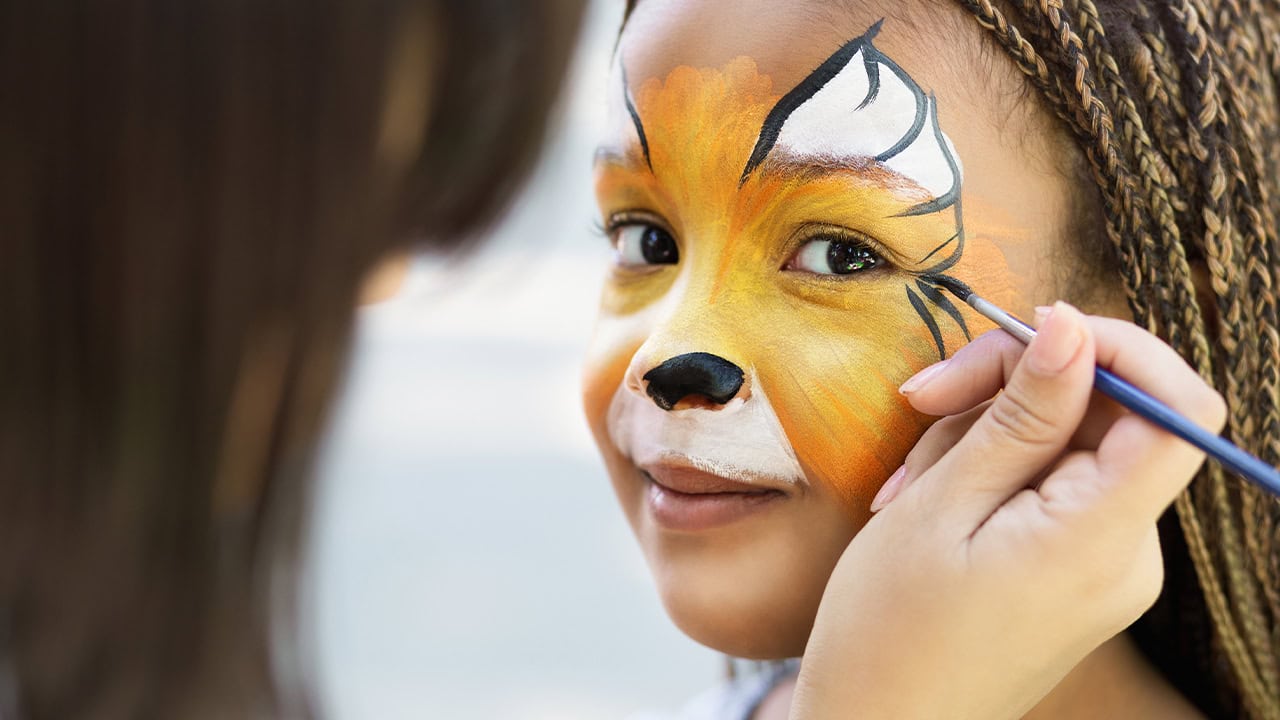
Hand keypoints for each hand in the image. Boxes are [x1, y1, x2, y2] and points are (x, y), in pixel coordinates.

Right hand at [788, 302, 1226, 719]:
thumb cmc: (888, 630)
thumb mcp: (942, 505)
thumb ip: (1021, 416)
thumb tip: (1072, 328)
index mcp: (1100, 540)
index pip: (1176, 409)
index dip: (1117, 348)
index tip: (1031, 332)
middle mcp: (1126, 555)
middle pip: (1108, 416)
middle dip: (1014, 389)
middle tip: (923, 399)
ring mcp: (1104, 567)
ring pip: (1067, 445)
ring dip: (983, 436)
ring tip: (910, 485)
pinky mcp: (1076, 572)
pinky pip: (1051, 487)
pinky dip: (989, 473)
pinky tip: (928, 500)